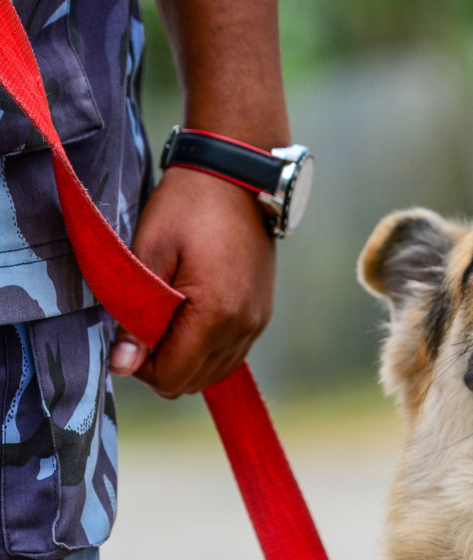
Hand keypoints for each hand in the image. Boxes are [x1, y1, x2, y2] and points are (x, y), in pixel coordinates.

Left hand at [109, 166, 275, 397]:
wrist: (238, 178)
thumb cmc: (188, 207)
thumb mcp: (148, 253)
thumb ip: (134, 315)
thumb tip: (123, 366)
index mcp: (215, 313)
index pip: (173, 377)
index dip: (140, 367)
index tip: (127, 337)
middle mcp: (244, 326)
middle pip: (194, 381)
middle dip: (161, 365)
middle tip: (142, 327)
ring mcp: (258, 322)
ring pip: (214, 372)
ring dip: (185, 358)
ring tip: (167, 319)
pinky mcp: (263, 314)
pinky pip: (231, 353)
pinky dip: (206, 348)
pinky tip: (190, 316)